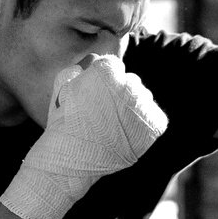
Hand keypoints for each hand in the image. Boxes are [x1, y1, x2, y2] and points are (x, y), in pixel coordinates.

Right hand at [0, 55, 168, 218]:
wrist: (70, 159)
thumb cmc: (63, 123)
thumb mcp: (62, 87)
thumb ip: (80, 67)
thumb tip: (95, 59)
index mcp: (106, 70)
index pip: (113, 66)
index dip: (101, 81)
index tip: (93, 96)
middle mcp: (128, 84)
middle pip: (130, 81)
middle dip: (118, 93)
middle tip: (102, 113)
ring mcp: (142, 105)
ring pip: (143, 98)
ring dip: (132, 108)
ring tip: (113, 126)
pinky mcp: (154, 125)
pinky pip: (154, 117)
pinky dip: (144, 124)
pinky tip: (127, 133)